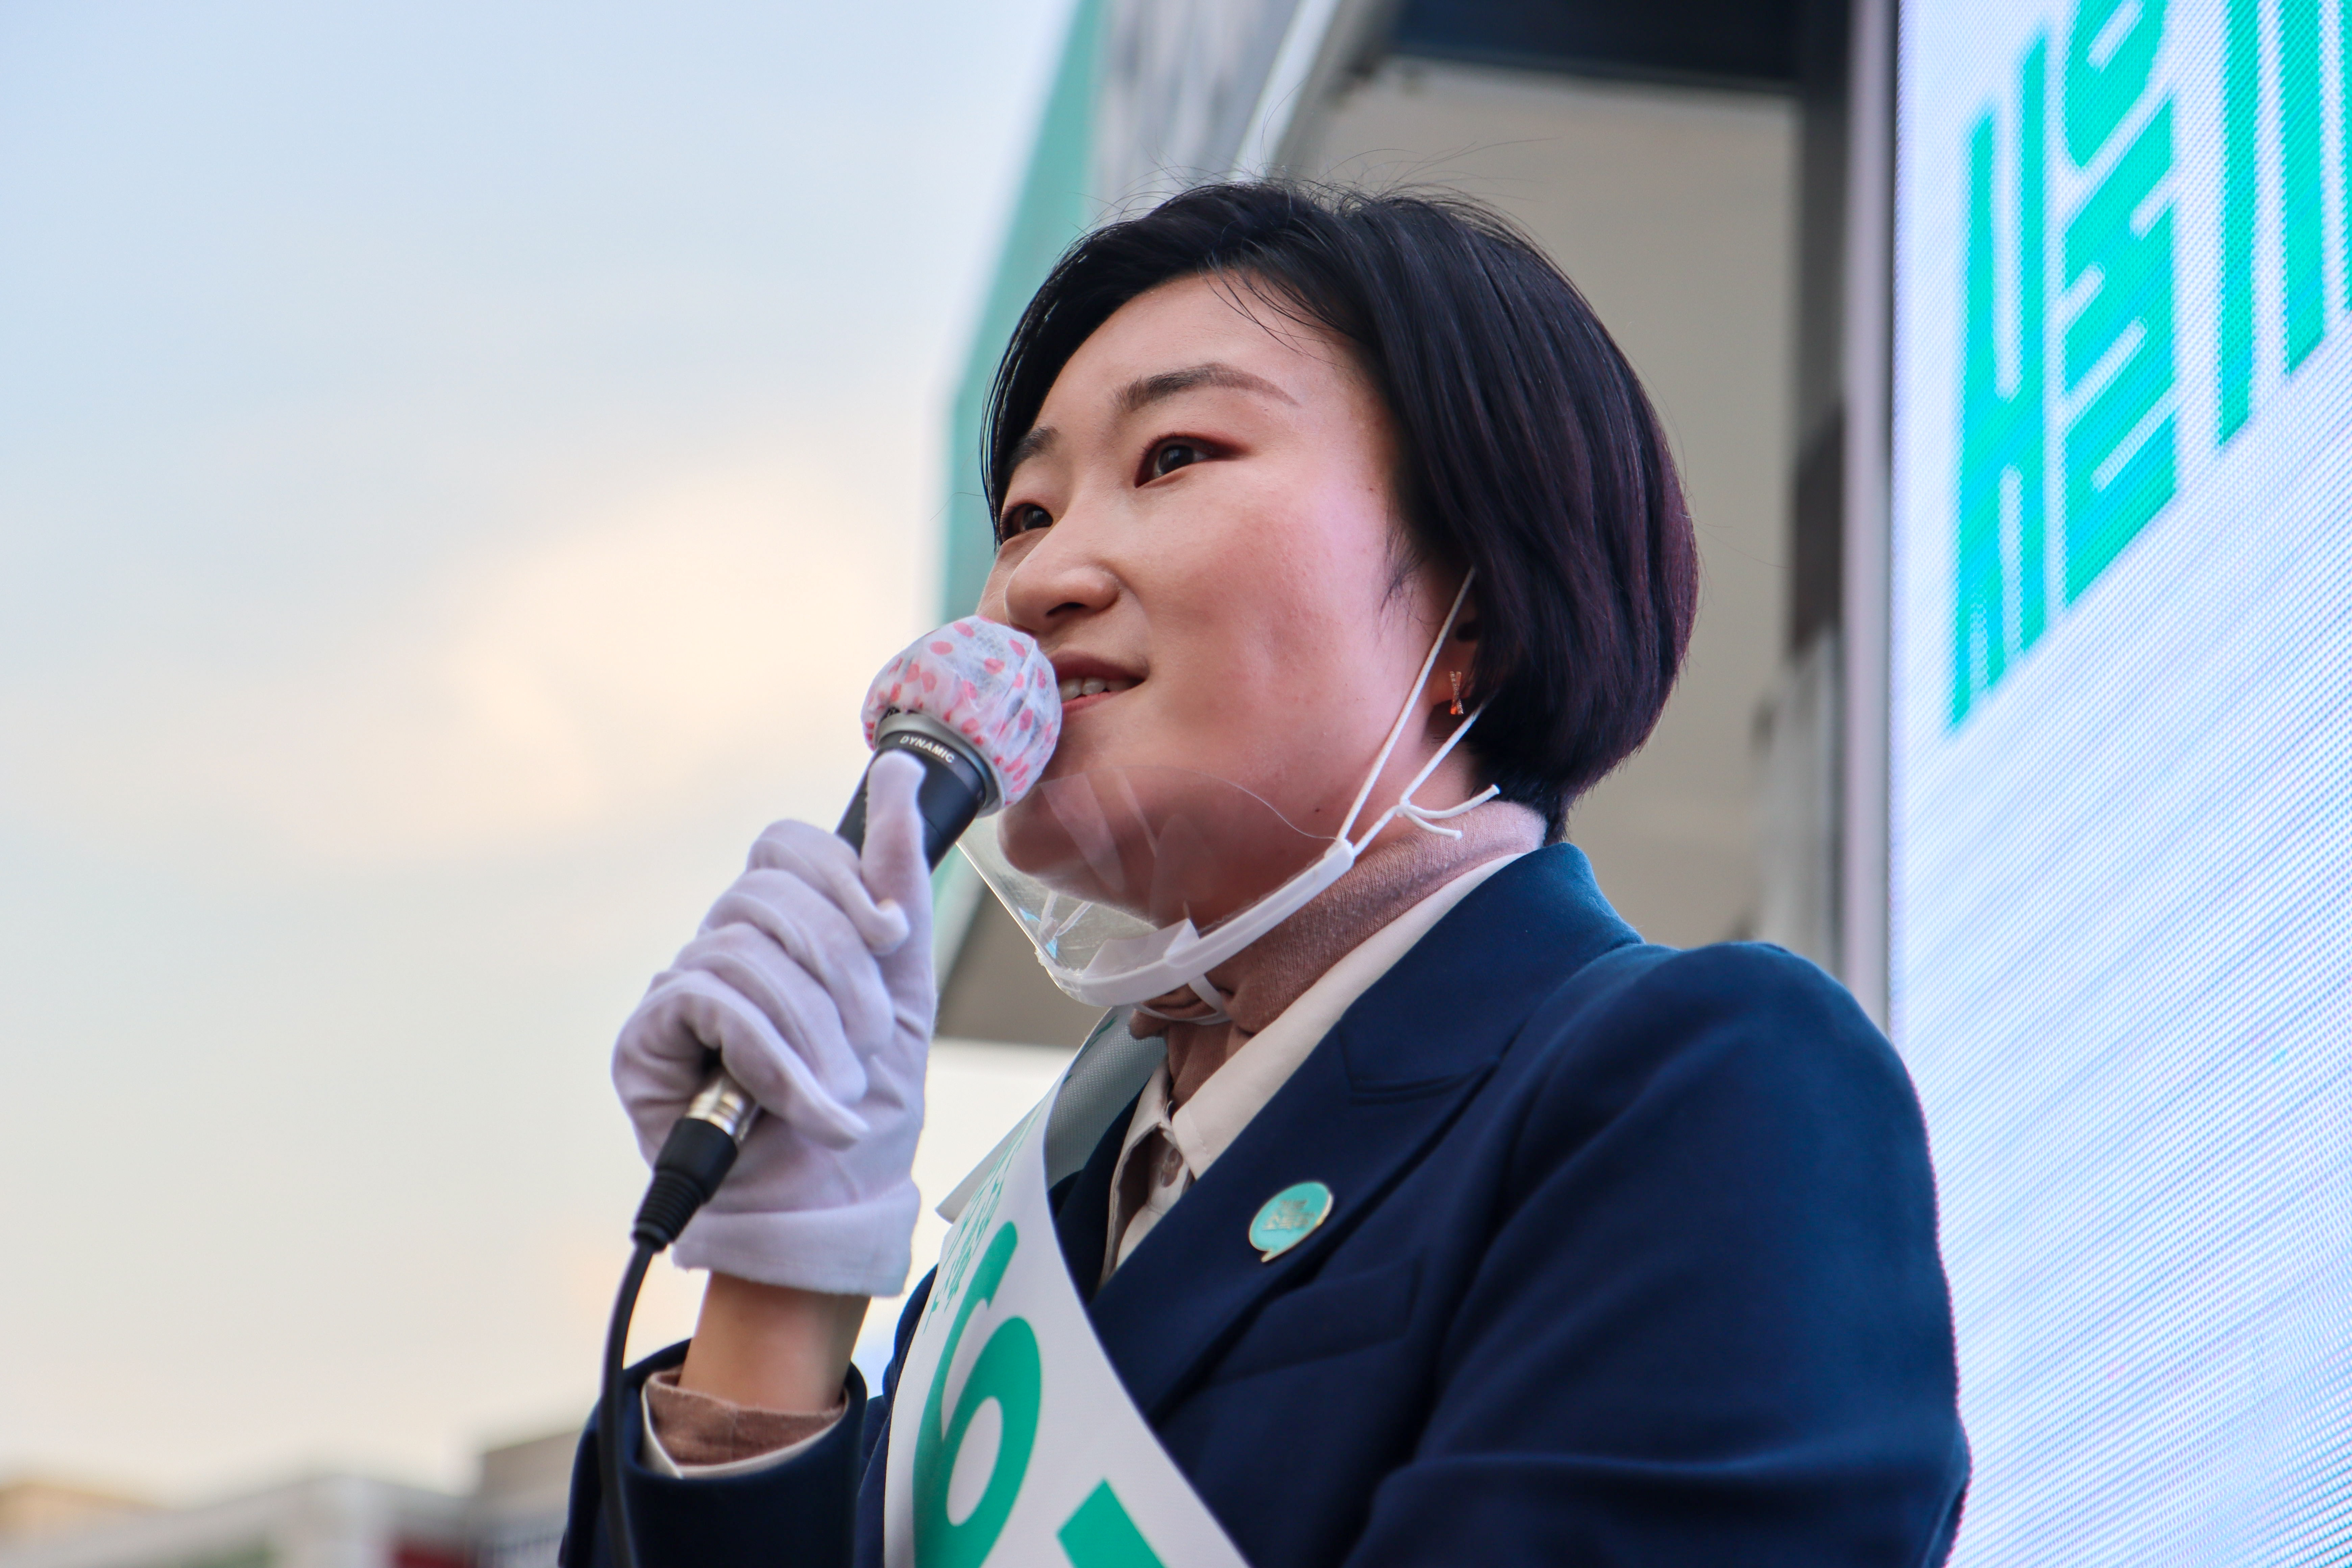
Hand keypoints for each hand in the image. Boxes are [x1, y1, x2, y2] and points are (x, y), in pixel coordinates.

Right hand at [611, 750, 934, 1296]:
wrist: (832, 1206)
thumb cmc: (864, 1101)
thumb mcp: (904, 983)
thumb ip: (897, 877)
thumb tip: (898, 770)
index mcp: (778, 925)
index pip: (786, 843)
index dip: (844, 882)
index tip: (891, 941)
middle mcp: (718, 946)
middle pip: (768, 894)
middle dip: (841, 974)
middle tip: (868, 1046)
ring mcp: (676, 993)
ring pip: (745, 950)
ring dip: (814, 1031)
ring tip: (839, 1089)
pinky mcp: (646, 1042)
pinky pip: (714, 1003)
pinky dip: (778, 1063)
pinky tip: (808, 1109)